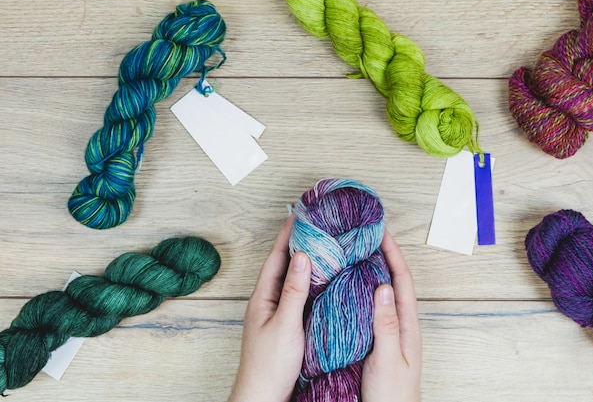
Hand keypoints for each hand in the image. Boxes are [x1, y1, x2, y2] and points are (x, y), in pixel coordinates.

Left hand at [228, 216, 311, 401]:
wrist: (264, 396)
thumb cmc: (270, 364)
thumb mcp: (285, 324)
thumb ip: (294, 291)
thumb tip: (302, 256)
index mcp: (263, 297)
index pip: (277, 257)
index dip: (288, 235)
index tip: (300, 215)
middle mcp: (269, 300)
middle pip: (284, 265)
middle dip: (298, 243)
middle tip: (315, 224)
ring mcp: (278, 312)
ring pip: (293, 280)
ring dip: (305, 262)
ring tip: (323, 244)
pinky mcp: (288, 324)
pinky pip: (299, 295)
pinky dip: (310, 283)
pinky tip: (324, 279)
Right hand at [362, 231, 421, 401]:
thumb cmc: (393, 396)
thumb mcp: (388, 359)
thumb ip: (386, 325)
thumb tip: (384, 287)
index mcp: (406, 326)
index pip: (402, 280)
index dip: (392, 253)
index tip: (381, 232)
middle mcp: (398, 324)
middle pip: (392, 281)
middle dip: (381, 255)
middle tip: (364, 236)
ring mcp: (387, 332)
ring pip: (380, 293)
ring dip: (370, 271)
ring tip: (354, 253)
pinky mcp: (375, 340)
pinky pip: (368, 309)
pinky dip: (359, 292)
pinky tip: (346, 288)